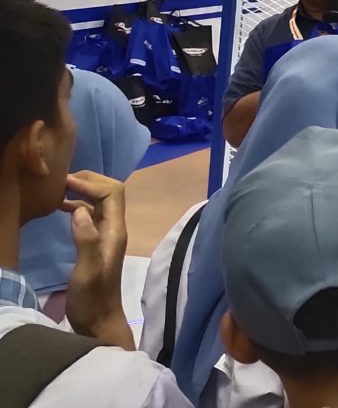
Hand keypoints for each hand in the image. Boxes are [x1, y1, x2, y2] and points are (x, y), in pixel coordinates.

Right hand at [62, 171, 133, 348]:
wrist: (98, 321)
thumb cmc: (93, 298)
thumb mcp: (88, 270)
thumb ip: (86, 240)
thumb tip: (80, 208)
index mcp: (115, 231)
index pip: (113, 193)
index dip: (92, 182)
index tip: (66, 180)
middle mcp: (114, 229)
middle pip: (109, 193)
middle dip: (90, 181)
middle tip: (63, 178)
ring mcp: (105, 236)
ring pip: (99, 203)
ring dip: (83, 191)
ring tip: (59, 188)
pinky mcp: (95, 244)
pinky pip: (90, 216)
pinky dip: (78, 206)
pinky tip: (62, 208)